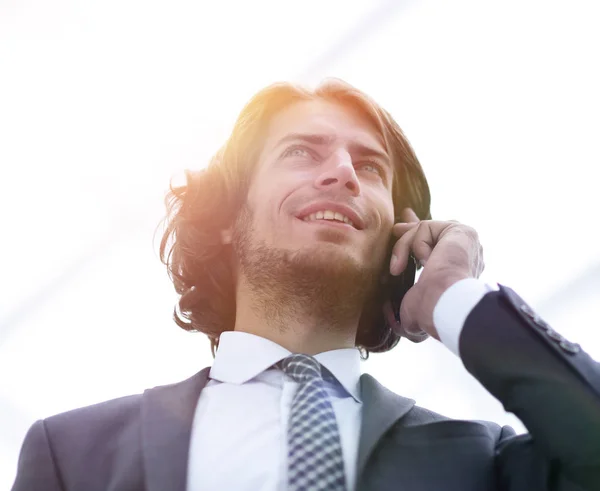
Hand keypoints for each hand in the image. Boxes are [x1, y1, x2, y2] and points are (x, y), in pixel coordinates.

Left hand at [387, 208, 484, 339]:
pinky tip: (425, 262)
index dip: (416, 240)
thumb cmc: (429, 314)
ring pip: (423, 231)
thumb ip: (401, 313)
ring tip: (397, 269)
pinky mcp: (460, 231)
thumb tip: (389, 313)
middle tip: (396, 230)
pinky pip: (425, 228)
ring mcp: (465, 243)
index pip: (436, 249)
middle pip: (433, 232)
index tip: (400, 232)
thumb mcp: (411, 315)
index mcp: (456, 273)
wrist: (442, 305)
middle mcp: (465, 255)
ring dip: (404, 248)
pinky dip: (415, 245)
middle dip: (411, 228)